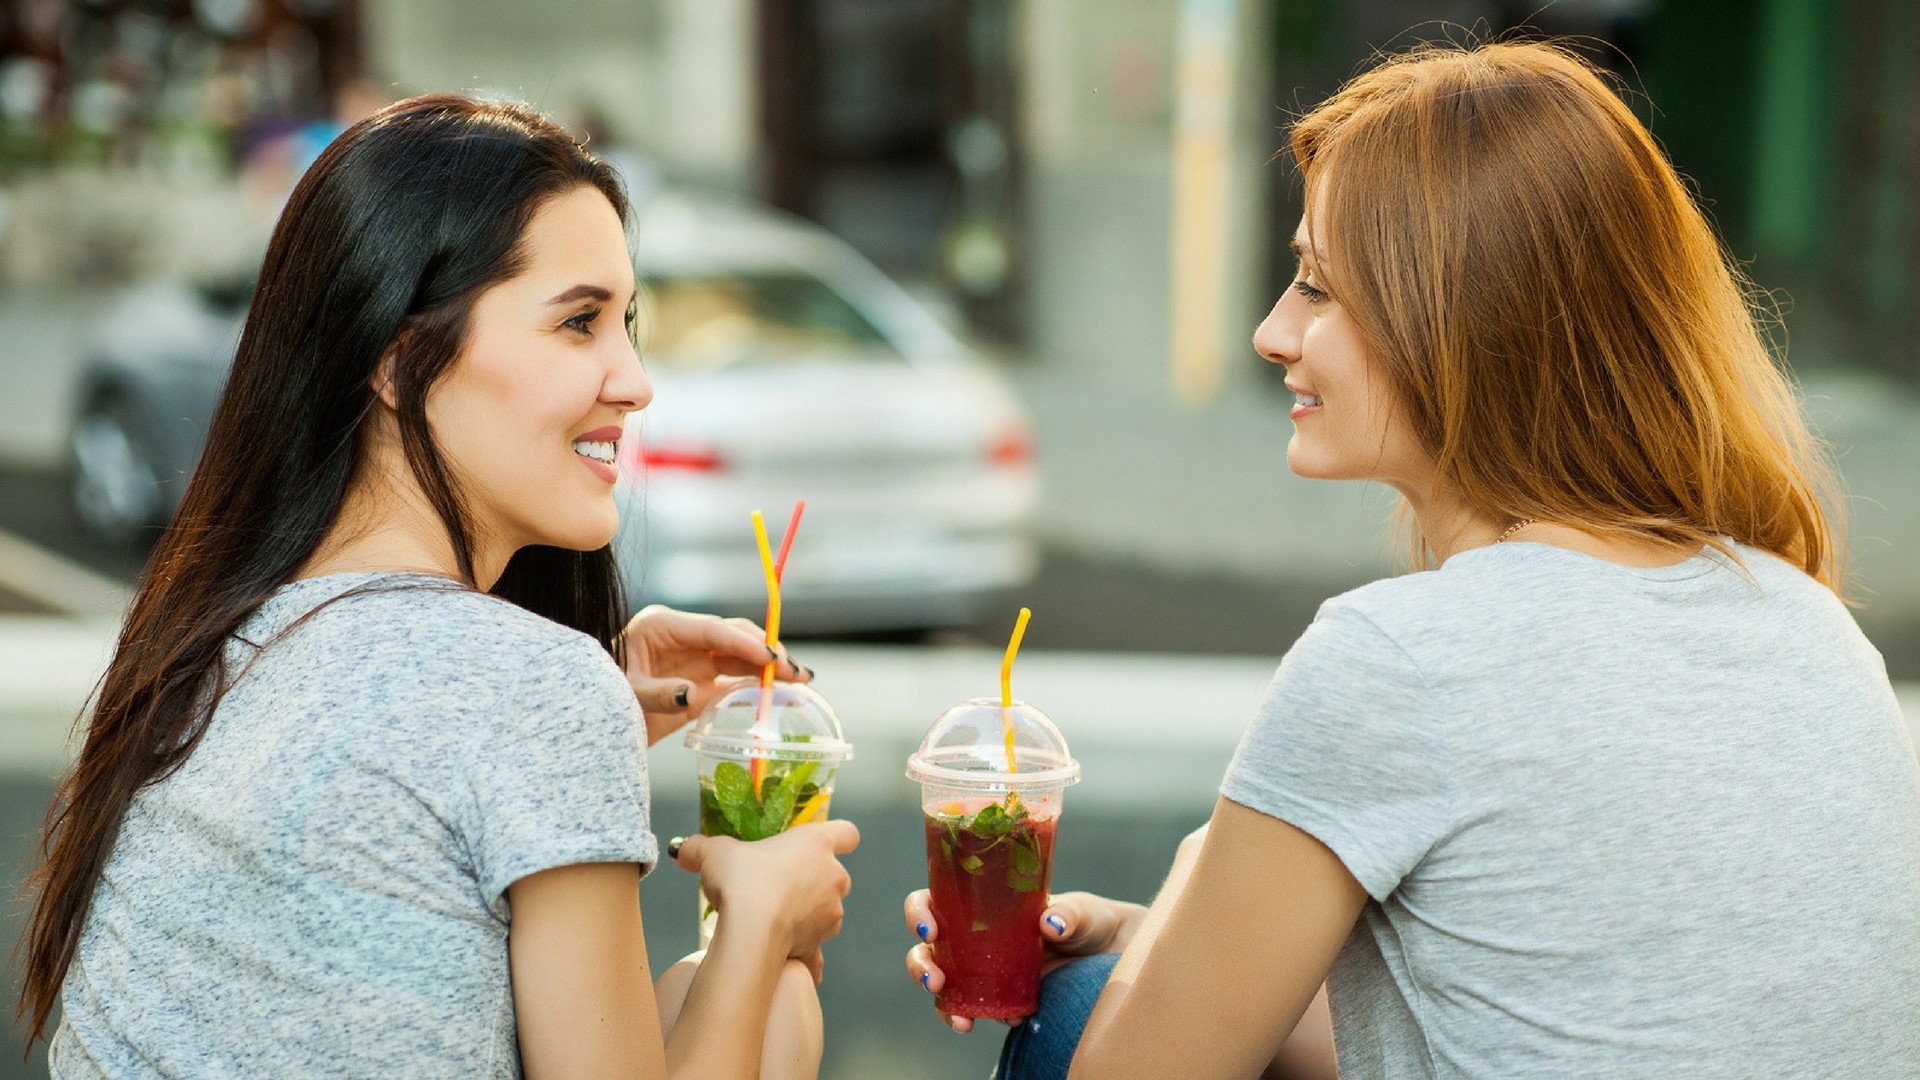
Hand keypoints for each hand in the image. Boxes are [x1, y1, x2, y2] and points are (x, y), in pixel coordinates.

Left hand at [618, 605, 810, 744]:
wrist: (594, 719)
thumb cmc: (602, 699)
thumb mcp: (625, 695)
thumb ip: (657, 694)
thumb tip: (690, 695)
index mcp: (661, 626)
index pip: (712, 629)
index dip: (744, 642)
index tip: (770, 658)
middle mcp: (683, 637)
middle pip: (733, 636)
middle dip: (766, 651)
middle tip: (794, 672)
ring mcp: (693, 656)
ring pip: (739, 655)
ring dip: (769, 666)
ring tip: (800, 680)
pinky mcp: (700, 678)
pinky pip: (734, 677)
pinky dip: (757, 683)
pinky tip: (780, 691)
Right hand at [673, 821, 858, 982]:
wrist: (751, 932)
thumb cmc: (742, 881)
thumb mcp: (714, 854)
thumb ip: (700, 849)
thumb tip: (682, 849)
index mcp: (816, 844)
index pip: (847, 833)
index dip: (837, 837)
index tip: (819, 844)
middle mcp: (833, 877)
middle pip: (834, 875)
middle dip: (812, 881)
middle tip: (779, 885)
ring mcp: (830, 914)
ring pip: (825, 911)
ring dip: (806, 914)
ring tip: (773, 919)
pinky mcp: (819, 944)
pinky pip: (815, 950)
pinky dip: (803, 953)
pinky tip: (785, 958)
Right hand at [901, 888, 1147, 1032]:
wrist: (1119, 959)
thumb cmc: (1097, 924)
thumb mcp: (1087, 912)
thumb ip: (1072, 914)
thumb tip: (1051, 924)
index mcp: (986, 902)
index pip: (938, 898)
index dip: (921, 910)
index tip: (929, 926)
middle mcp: (979, 936)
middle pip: (929, 947)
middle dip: (921, 964)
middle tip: (934, 980)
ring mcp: (987, 971)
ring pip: (943, 984)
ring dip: (940, 1002)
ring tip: (960, 1020)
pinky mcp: (1003, 1000)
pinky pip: (974, 1010)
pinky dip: (970, 1019)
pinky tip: (988, 1023)